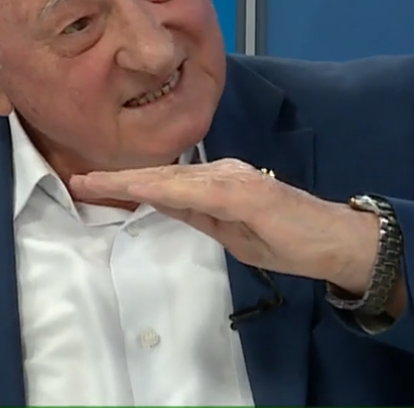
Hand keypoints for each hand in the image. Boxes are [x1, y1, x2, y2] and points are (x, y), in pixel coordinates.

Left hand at [68, 159, 387, 299]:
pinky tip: (139, 189)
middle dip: (119, 178)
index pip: (168, 182)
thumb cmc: (292, 239)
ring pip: (174, 179)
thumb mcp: (235, 232)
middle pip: (164, 175)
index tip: (94, 184)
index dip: (129, 182)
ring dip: (131, 180)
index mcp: (223, 182)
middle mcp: (227, 172)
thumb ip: (202, 216)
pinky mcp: (246, 193)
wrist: (335, 242)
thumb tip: (165, 205)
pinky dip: (164, 189)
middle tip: (79, 179)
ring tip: (94, 182)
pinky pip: (197, 191)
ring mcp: (236, 179)